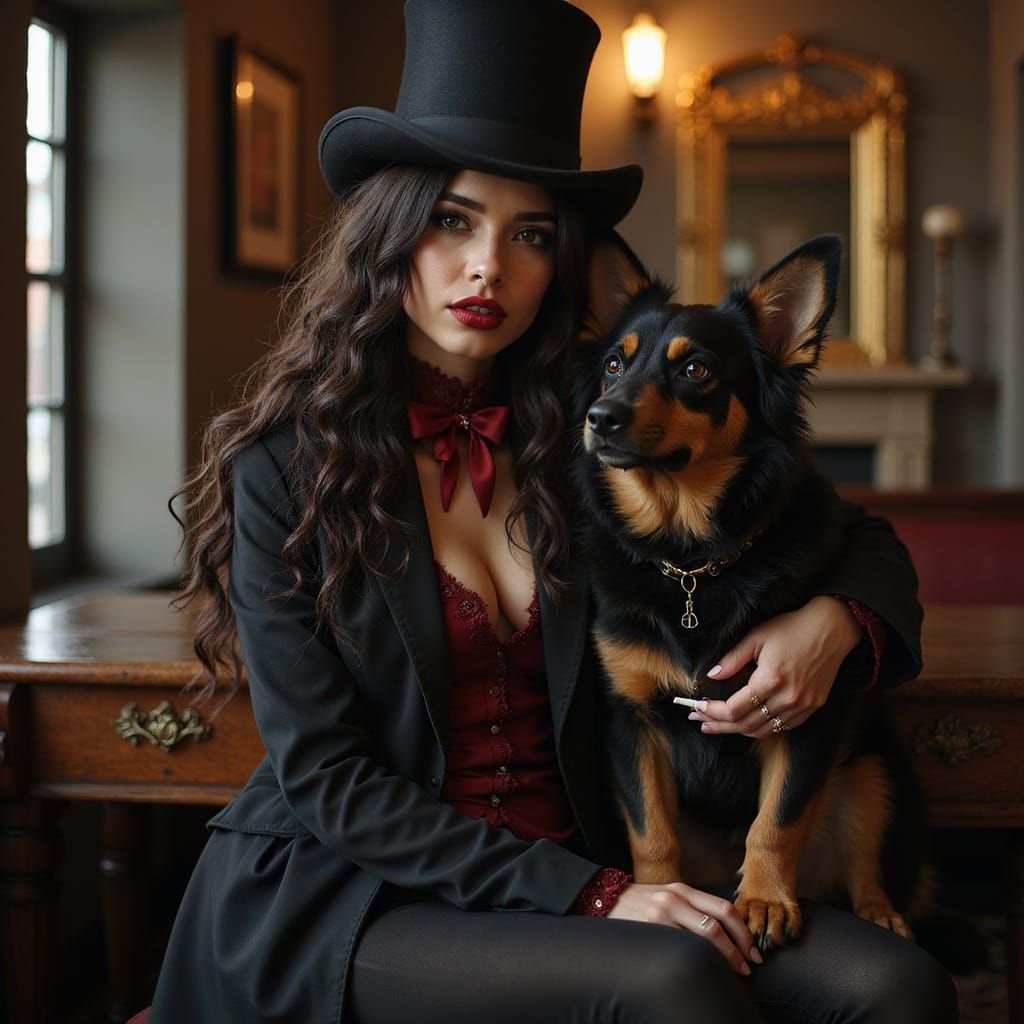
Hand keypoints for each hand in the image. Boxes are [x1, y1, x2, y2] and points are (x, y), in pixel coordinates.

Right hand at [608, 881, 761, 973]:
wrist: (605, 899)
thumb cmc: (642, 904)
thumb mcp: (669, 897)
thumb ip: (693, 908)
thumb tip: (727, 932)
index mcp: (683, 889)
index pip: (723, 908)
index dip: (743, 931)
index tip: (753, 950)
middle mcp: (674, 898)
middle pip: (718, 923)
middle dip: (738, 947)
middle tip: (749, 964)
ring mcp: (661, 914)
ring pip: (703, 936)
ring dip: (724, 957)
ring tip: (733, 970)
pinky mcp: (650, 929)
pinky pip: (682, 947)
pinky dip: (700, 959)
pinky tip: (705, 968)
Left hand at [688, 596, 861, 736]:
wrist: (832, 629)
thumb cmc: (793, 628)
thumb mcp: (757, 636)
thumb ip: (733, 659)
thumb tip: (712, 675)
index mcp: (771, 679)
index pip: (733, 709)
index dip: (711, 711)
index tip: (695, 708)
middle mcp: (788, 698)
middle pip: (745, 725)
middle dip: (718, 725)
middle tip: (699, 721)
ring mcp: (803, 705)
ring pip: (763, 730)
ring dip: (738, 730)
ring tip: (718, 725)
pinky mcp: (812, 707)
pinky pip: (782, 727)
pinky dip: (762, 728)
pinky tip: (747, 721)